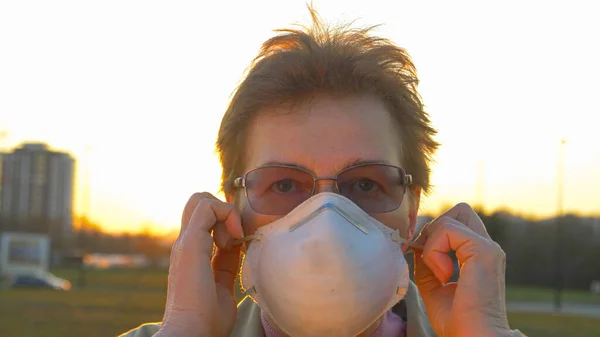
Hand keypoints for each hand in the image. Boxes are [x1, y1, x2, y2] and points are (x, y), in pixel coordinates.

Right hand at [156, 193, 243, 336]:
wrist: (192, 332)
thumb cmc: (208, 319)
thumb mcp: (223, 285)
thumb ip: (226, 265)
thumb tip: (237, 247)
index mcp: (192, 253)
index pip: (205, 220)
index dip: (227, 221)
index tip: (240, 243)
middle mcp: (186, 243)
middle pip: (199, 203)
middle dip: (224, 210)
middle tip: (236, 236)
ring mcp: (186, 241)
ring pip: (201, 199)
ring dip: (226, 212)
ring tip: (233, 239)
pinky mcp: (191, 242)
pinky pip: (207, 207)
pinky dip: (227, 215)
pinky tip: (234, 240)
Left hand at [413, 203, 510, 336]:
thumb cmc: (457, 321)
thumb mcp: (434, 287)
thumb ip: (427, 264)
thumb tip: (416, 246)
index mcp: (478, 255)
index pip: (456, 223)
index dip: (434, 233)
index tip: (424, 259)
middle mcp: (486, 247)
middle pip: (459, 210)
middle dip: (435, 228)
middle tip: (429, 257)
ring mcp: (488, 247)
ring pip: (451, 216)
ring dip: (433, 242)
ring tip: (438, 272)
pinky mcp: (483, 251)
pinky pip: (448, 229)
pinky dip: (435, 250)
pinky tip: (443, 275)